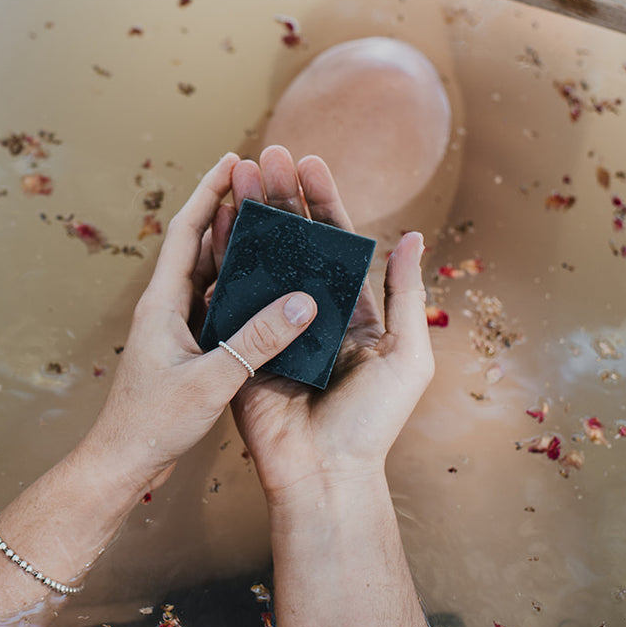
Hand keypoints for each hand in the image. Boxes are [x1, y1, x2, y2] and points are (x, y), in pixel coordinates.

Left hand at [73, 152, 320, 495]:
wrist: (123, 462)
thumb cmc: (154, 423)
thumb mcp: (212, 381)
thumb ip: (256, 342)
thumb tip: (303, 303)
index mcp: (162, 303)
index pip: (185, 232)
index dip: (208, 192)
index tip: (232, 159)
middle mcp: (166, 307)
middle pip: (197, 244)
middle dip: (225, 208)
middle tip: (258, 179)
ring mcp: (174, 328)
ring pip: (208, 274)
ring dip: (233, 246)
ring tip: (269, 220)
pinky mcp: (185, 349)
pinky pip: (215, 303)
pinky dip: (238, 286)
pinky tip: (266, 284)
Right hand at [225, 146, 433, 496]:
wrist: (325, 473)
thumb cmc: (373, 423)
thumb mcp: (406, 355)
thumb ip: (404, 294)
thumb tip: (411, 237)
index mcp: (349, 311)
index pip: (334, 242)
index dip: (322, 201)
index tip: (309, 162)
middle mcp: (308, 310)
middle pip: (292, 240)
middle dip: (279, 194)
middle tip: (266, 153)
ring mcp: (271, 324)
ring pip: (258, 257)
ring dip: (249, 214)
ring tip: (238, 172)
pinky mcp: (239, 343)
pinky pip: (228, 293)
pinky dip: (221, 256)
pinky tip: (214, 221)